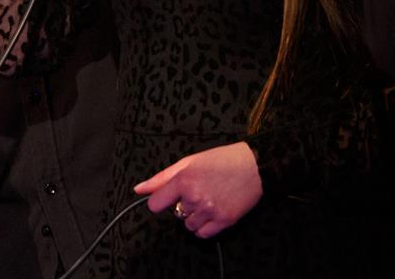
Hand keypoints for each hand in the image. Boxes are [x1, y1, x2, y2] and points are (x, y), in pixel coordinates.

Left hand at [134, 142, 261, 238]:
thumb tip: (139, 189)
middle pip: (175, 213)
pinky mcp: (224, 221)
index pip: (156, 204)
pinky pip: (203, 234)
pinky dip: (204, 226)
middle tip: (200, 190)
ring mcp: (210, 210)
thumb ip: (162, 178)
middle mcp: (195, 197)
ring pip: (189, 225)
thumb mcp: (189, 162)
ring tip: (209, 199)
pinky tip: (213, 211)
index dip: (161, 201)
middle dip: (184, 204)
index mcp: (184, 180)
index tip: (169, 197)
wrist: (255, 166)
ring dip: (195, 216)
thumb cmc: (222, 160)